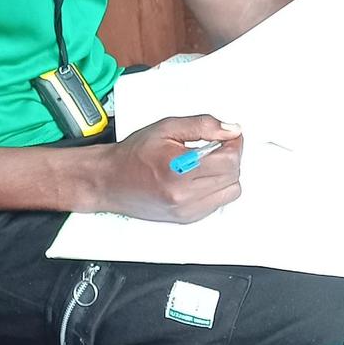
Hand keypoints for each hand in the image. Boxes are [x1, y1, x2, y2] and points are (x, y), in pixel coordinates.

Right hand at [99, 115, 242, 221]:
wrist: (109, 180)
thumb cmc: (133, 156)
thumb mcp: (167, 128)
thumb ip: (203, 125)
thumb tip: (230, 129)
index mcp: (179, 170)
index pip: (229, 160)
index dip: (233, 144)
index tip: (227, 136)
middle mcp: (184, 195)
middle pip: (233, 176)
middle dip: (229, 157)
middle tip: (215, 146)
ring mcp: (186, 211)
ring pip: (230, 192)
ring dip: (225, 175)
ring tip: (206, 163)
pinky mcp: (187, 219)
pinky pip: (217, 203)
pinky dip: (215, 188)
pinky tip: (198, 177)